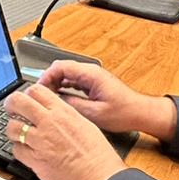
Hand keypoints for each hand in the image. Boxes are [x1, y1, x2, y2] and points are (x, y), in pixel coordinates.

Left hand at [2, 84, 126, 179]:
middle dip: (11, 104)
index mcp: (63, 113)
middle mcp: (49, 123)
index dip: (28, 93)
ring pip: (12, 127)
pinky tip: (25, 151)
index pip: (36, 90)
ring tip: (17, 133)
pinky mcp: (35, 161)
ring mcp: (40, 142)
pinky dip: (18, 150)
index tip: (26, 98)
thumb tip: (57, 113)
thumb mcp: (86, 126)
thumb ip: (67, 116)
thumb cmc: (99, 158)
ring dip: (12, 129)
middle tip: (11, 109)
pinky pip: (16, 150)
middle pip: (18, 102)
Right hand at [36, 60, 175, 140]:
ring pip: (67, 74)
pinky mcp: (93, 83)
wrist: (140, 112)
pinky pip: (73, 81)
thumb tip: (55, 101)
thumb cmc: (124, 112)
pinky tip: (60, 99)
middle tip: (41, 95)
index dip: (46, 76)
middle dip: (48, 80)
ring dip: (56, 84)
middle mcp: (91, 72)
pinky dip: (64, 87)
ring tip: (48, 98)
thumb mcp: (94, 113)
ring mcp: (92, 77)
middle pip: (62, 68)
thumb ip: (72, 104)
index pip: (60, 66)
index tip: (38, 88)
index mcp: (91, 74)